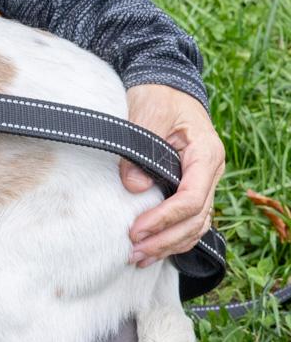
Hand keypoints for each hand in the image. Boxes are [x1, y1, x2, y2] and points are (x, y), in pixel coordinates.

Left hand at [121, 84, 224, 266]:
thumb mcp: (147, 113)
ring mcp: (202, 180)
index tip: (136, 230)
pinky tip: (152, 248)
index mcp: (205, 153)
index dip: (164, 218)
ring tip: (139, 258)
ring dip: (169, 244)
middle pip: (196, 218)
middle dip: (165, 239)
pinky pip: (189, 218)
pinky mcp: (190, 184)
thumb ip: (140, 149)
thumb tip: (133, 186)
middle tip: (134, 252)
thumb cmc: (157, 95)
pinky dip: (172, 236)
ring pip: (196, 224)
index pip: (192, 198)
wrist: (164, 84)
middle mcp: (209, 171)